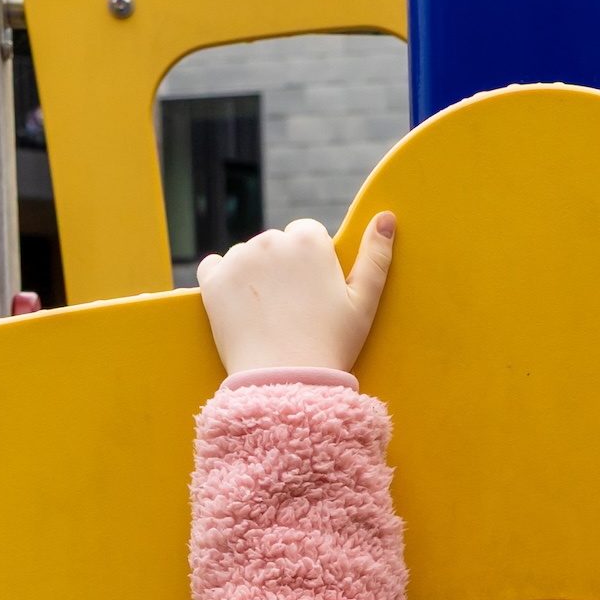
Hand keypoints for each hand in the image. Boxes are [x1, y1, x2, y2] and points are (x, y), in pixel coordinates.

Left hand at [199, 211, 394, 374]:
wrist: (285, 382)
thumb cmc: (331, 345)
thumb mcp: (364, 303)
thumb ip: (376, 256)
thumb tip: (387, 217)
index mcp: (309, 241)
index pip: (307, 234)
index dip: (312, 264)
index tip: (314, 293)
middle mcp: (271, 240)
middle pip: (276, 244)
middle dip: (282, 268)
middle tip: (292, 309)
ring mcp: (238, 259)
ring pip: (247, 256)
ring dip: (253, 275)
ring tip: (268, 314)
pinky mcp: (213, 280)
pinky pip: (213, 267)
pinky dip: (222, 282)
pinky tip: (239, 307)